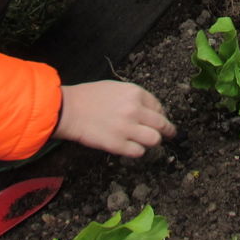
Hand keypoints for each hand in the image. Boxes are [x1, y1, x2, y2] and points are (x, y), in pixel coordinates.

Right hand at [55, 81, 175, 156]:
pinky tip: (132, 147)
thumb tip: (150, 110)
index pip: (159, 107)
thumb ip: (134, 98)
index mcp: (135, 93)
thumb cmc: (90, 96)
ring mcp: (127, 128)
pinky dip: (137, 150)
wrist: (69, 109)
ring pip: (154, 139)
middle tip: (170, 134)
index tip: (160, 119)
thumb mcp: (117, 88)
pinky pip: (138, 152)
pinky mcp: (117, 145)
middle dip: (168, 130)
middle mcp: (135, 110)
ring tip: (149, 142)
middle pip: (162, 124)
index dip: (161, 114)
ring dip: (153, 141)